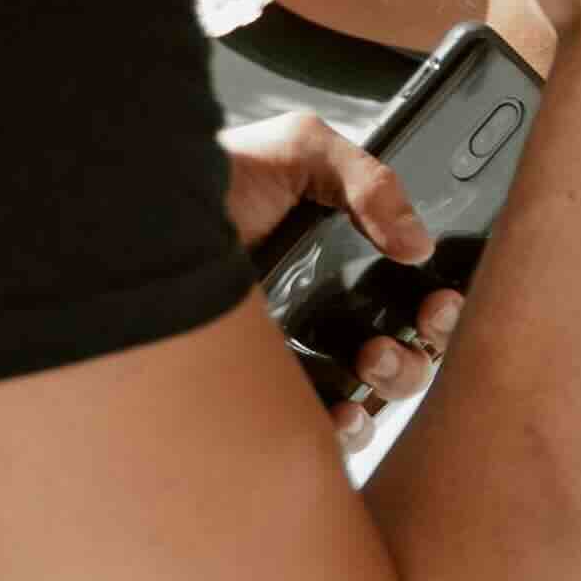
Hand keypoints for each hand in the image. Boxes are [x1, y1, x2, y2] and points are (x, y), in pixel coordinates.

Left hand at [215, 112, 457, 452]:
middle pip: (408, 348)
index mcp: (345, 256)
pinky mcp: (260, 391)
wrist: (138, 217)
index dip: (440, 305)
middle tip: (417, 327)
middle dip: (428, 345)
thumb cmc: (215, 181)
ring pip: (373, 395)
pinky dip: (342, 428)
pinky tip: (342, 410)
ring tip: (373, 359)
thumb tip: (417, 243)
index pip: (412, 294)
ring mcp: (295, 356)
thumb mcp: (302, 150)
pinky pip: (313, 430)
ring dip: (395, 382)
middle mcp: (326, 310)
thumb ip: (372, 180)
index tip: (441, 300)